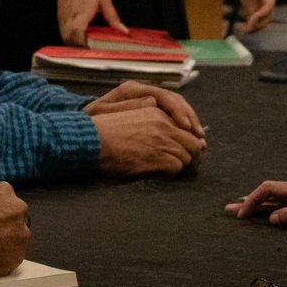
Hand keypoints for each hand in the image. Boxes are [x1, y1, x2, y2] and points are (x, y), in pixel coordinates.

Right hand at [0, 181, 29, 279]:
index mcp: (3, 191)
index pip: (7, 200)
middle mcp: (17, 209)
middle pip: (16, 218)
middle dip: (5, 226)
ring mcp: (20, 233)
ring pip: (17, 238)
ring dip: (6, 242)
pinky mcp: (18, 254)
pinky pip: (13, 255)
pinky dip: (3, 258)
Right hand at [52, 0, 122, 46]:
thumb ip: (113, 17)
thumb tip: (123, 30)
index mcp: (80, 16)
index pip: (80, 39)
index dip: (87, 48)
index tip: (97, 53)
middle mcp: (69, 21)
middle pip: (72, 44)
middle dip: (82, 50)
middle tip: (95, 54)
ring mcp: (63, 22)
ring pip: (67, 41)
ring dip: (77, 46)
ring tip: (89, 48)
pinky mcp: (60, 21)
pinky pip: (65, 35)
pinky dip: (73, 40)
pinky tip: (83, 39)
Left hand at [85, 81, 203, 136]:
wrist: (82, 126)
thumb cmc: (91, 122)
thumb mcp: (104, 115)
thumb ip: (126, 110)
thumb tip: (152, 105)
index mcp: (132, 90)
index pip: (163, 96)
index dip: (178, 111)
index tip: (186, 127)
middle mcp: (142, 92)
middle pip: (174, 100)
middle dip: (189, 117)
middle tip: (199, 136)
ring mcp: (147, 100)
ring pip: (176, 107)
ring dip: (189, 122)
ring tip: (198, 138)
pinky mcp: (149, 110)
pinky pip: (171, 115)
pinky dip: (182, 125)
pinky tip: (189, 137)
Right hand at [92, 107, 206, 178]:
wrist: (91, 141)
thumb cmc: (105, 131)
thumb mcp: (130, 115)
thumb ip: (150, 116)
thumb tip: (171, 126)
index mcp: (157, 112)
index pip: (187, 127)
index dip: (191, 142)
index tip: (191, 152)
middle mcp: (163, 124)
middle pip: (194, 143)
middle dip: (194, 156)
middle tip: (191, 167)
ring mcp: (161, 140)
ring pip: (188, 157)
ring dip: (184, 167)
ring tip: (178, 174)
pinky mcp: (158, 156)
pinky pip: (177, 167)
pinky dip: (173, 174)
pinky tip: (164, 175)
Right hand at [225, 177, 286, 229]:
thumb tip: (270, 218)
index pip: (267, 191)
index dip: (250, 202)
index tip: (240, 215)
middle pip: (271, 192)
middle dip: (250, 200)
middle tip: (231, 208)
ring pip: (281, 193)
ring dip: (263, 201)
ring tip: (250, 207)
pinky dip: (278, 201)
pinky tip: (281, 204)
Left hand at [228, 0, 275, 32]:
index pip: (269, 4)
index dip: (262, 13)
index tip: (252, 19)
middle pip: (267, 15)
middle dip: (259, 23)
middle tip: (246, 28)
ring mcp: (260, 3)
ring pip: (262, 19)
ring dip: (254, 26)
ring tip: (242, 30)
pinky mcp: (252, 6)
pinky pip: (254, 18)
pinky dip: (249, 24)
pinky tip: (241, 28)